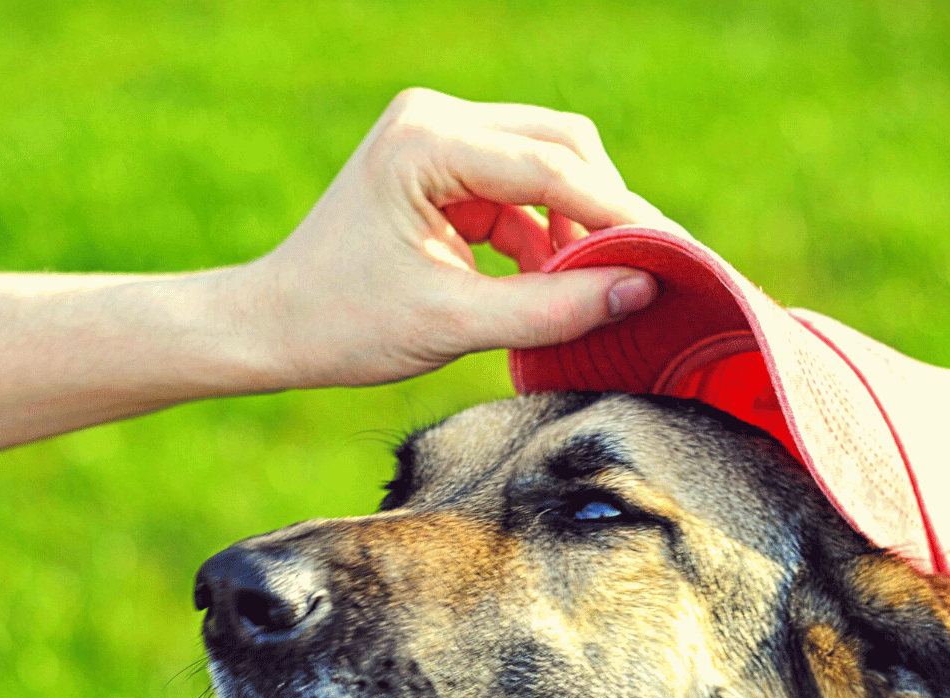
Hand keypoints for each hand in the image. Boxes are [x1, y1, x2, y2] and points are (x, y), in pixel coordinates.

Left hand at [229, 88, 686, 388]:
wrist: (274, 327)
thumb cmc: (343, 325)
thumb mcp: (454, 324)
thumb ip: (552, 309)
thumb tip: (641, 291)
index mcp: (426, 142)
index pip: (552, 166)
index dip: (620, 215)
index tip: (675, 257)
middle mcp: (435, 119)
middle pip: (561, 146)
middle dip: (606, 211)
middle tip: (651, 270)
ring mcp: (439, 137)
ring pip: (548, 164)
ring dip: (577, 225)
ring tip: (601, 289)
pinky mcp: (444, 167)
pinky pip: (521, 189)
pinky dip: (545, 234)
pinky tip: (558, 284)